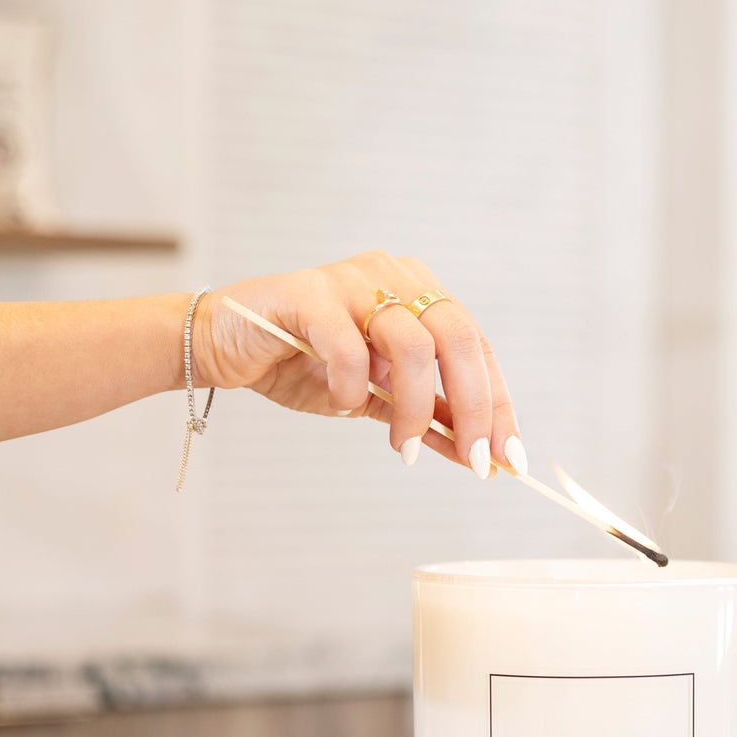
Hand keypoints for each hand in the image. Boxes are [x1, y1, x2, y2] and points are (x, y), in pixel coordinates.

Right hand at [190, 252, 522, 475]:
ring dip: (414, 408)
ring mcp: (353, 279)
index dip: (498, 402)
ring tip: (401, 446)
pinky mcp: (307, 293)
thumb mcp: (377, 400)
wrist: (225, 349)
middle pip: (459, 337)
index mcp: (419, 292)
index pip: (477, 346)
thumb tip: (482, 456)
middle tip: (476, 460)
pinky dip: (353, 388)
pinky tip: (341, 404)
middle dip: (475, 407)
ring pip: (412, 345)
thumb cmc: (304, 367)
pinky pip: (350, 348)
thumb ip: (428, 418)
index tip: (511, 457)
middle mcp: (393, 275)